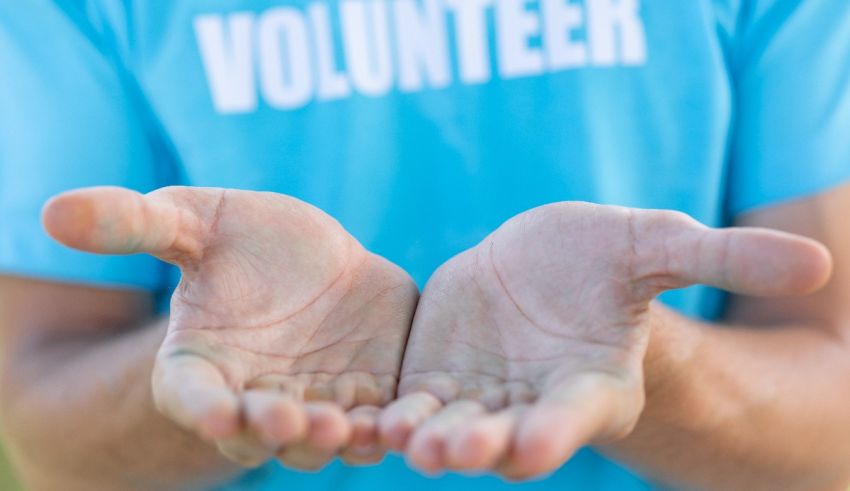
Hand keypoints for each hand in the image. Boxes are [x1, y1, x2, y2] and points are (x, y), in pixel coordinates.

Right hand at [43, 186, 417, 468]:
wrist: (310, 260)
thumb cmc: (239, 241)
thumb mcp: (193, 220)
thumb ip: (136, 222)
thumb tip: (52, 210)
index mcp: (201, 363)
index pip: (191, 394)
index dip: (201, 406)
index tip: (218, 409)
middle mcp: (255, 396)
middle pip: (262, 427)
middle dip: (278, 428)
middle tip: (297, 421)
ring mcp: (315, 401)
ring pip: (323, 435)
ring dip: (337, 439)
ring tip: (356, 430)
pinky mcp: (369, 394)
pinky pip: (379, 420)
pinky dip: (389, 426)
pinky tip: (408, 420)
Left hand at [378, 202, 830, 478]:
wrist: (544, 263)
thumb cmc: (608, 260)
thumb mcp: (657, 244)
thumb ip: (719, 254)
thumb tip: (818, 256)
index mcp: (589, 384)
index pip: (573, 416)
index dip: (555, 431)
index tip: (532, 444)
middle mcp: (530, 404)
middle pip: (503, 434)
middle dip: (478, 444)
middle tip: (449, 453)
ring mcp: (476, 396)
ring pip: (447, 426)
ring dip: (422, 436)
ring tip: (396, 437)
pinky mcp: (431, 378)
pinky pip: (407, 401)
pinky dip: (385, 413)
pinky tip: (355, 416)